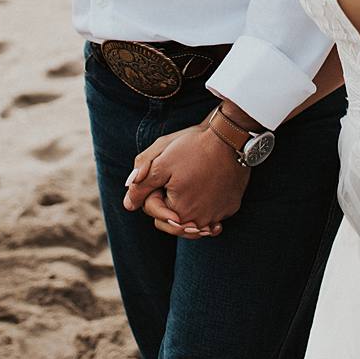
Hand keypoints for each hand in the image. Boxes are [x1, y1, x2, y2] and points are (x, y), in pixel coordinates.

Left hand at [123, 121, 249, 234]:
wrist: (230, 137)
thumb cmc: (194, 147)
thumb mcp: (160, 161)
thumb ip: (141, 185)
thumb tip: (128, 205)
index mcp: (178, 211)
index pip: (153, 210)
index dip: (152, 190)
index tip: (162, 172)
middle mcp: (199, 221)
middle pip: (172, 221)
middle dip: (168, 204)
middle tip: (175, 179)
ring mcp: (218, 216)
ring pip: (193, 221)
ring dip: (188, 210)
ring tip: (188, 189)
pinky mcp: (231, 207)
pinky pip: (214, 214)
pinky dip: (208, 207)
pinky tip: (207, 192)